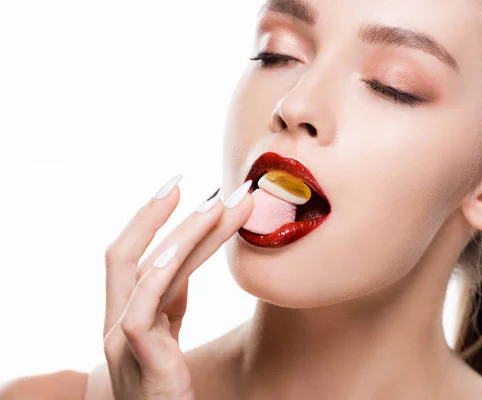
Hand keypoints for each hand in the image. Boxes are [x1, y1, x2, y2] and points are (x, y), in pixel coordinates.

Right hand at [102, 176, 252, 399]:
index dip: (154, 221)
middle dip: (155, 214)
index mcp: (126, 315)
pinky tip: (183, 246)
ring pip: (143, 272)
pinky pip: (143, 308)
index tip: (182, 190)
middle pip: (125, 254)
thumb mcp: (167, 338)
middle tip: (189, 181)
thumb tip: (183, 261)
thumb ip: (168, 302)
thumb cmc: (166, 389)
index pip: (134, 258)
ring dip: (184, 233)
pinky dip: (161, 272)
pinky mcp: (140, 360)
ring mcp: (121, 342)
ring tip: (219, 205)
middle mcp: (116, 323)